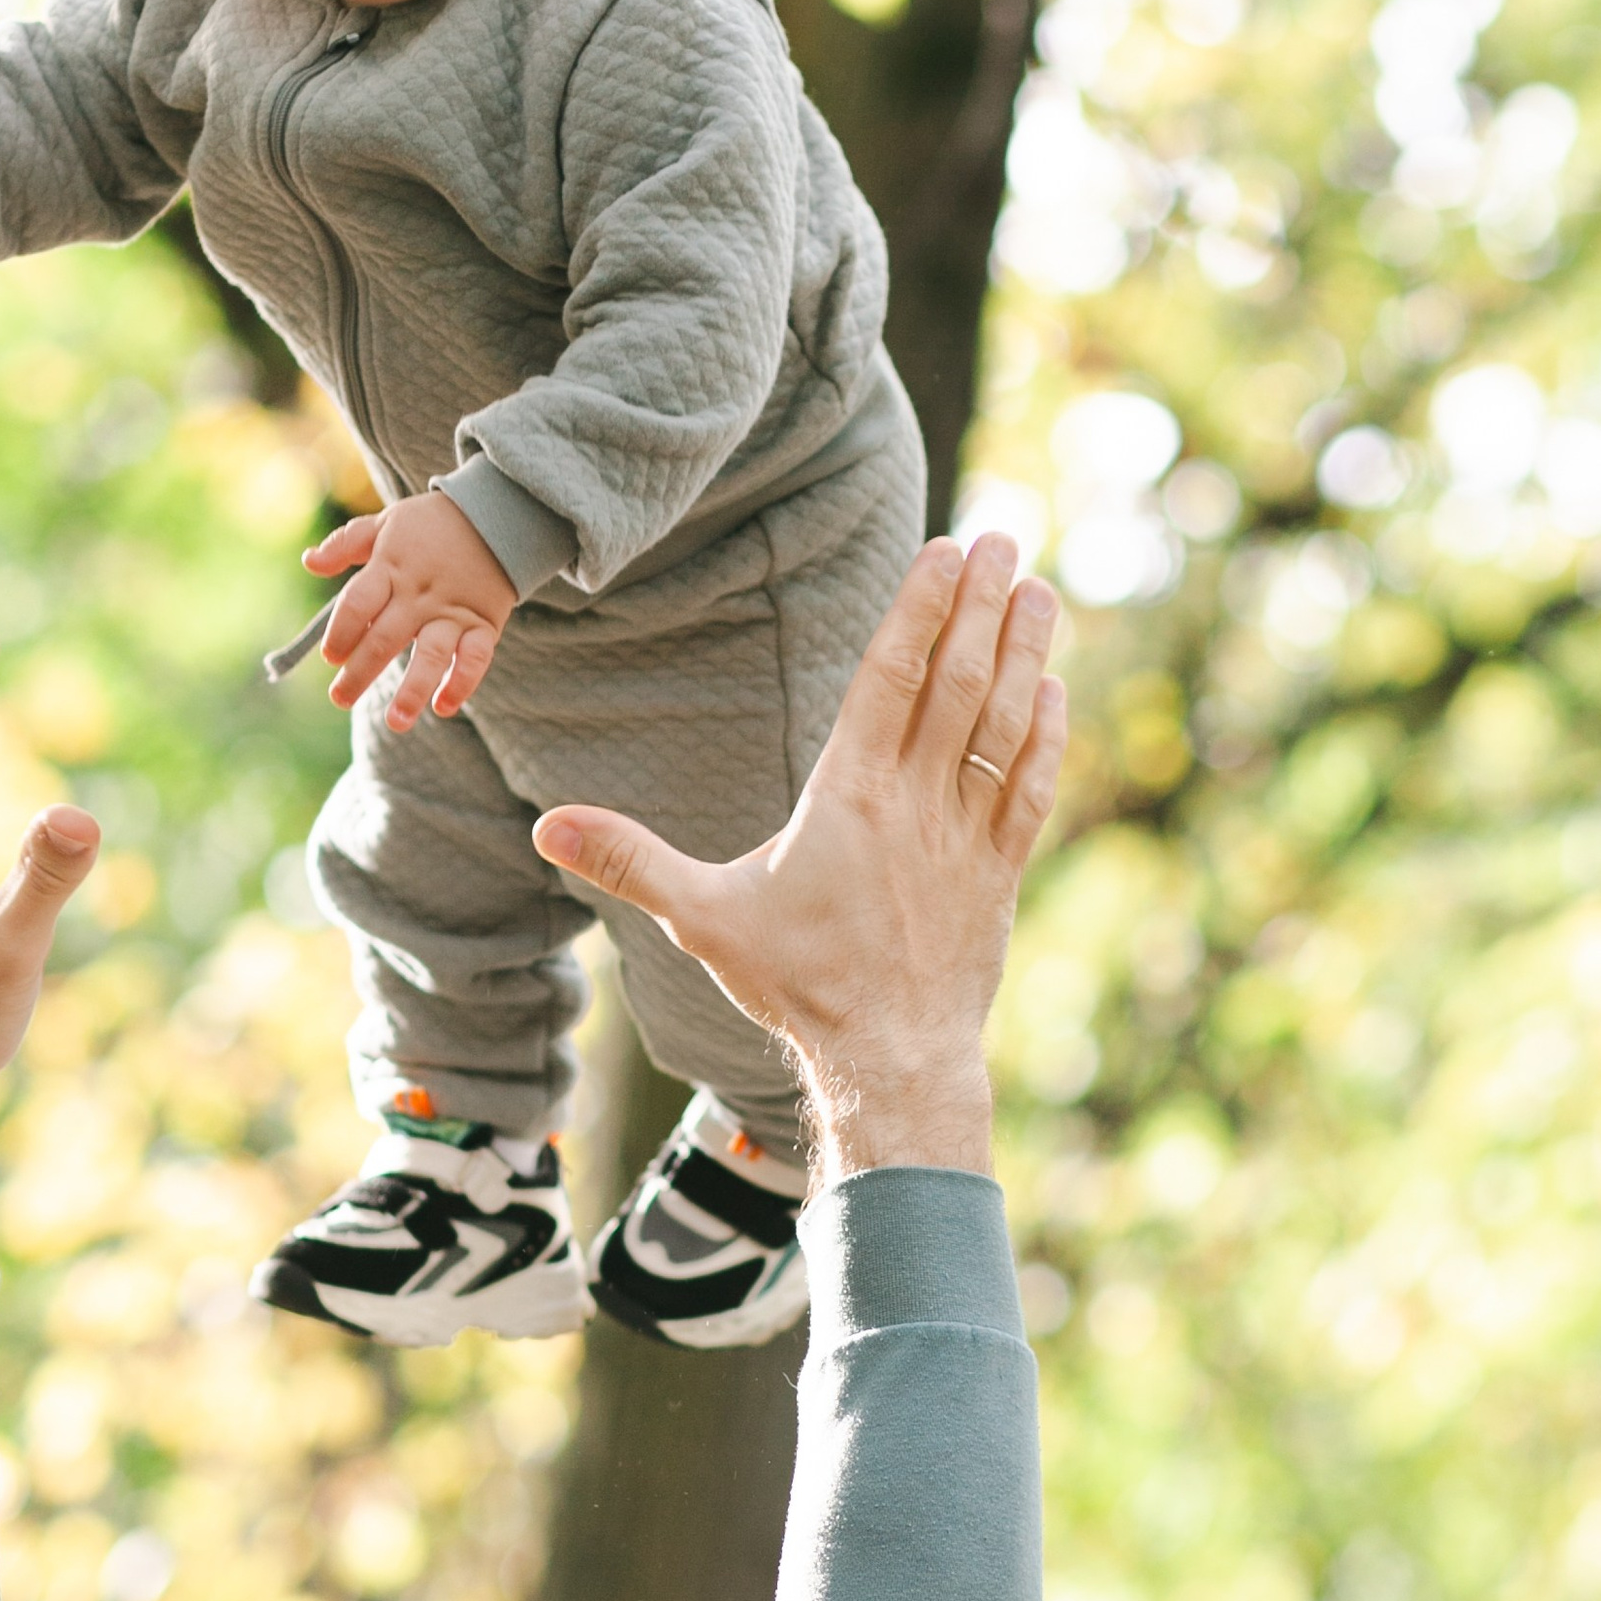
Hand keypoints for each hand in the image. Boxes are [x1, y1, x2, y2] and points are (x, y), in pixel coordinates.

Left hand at [312, 492, 516, 726]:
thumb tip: (310, 562)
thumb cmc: (433, 523)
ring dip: (413, 690)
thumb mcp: (387, 523)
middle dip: (360, 673)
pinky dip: (463, 682)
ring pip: (431, 655)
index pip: (358, 603)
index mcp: (391, 567)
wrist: (497, 513)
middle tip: (340, 699)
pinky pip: (475, 657)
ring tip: (396, 722)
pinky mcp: (484, 623)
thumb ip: (346, 544)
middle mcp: (420, 593)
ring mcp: (453, 611)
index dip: (341, 631)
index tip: (330, 656)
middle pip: (384, 638)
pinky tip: (444, 707)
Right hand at [532, 535, 1064, 1188]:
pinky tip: (1054, 690)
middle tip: (999, 539)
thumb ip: (630, 862)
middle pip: (957, 683)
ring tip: (1035, 590)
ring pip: (1003, 725)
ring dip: (1024, 652)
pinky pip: (1031, 787)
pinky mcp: (1000, 873)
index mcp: (850, 798)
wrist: (893, 1062)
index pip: (890, 679)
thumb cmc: (799, 988)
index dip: (919, 609)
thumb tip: (546, 823)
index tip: (945, 551)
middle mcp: (917, 804)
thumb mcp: (704, 920)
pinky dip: (1045, 734)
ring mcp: (966, 837)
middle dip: (979, 605)